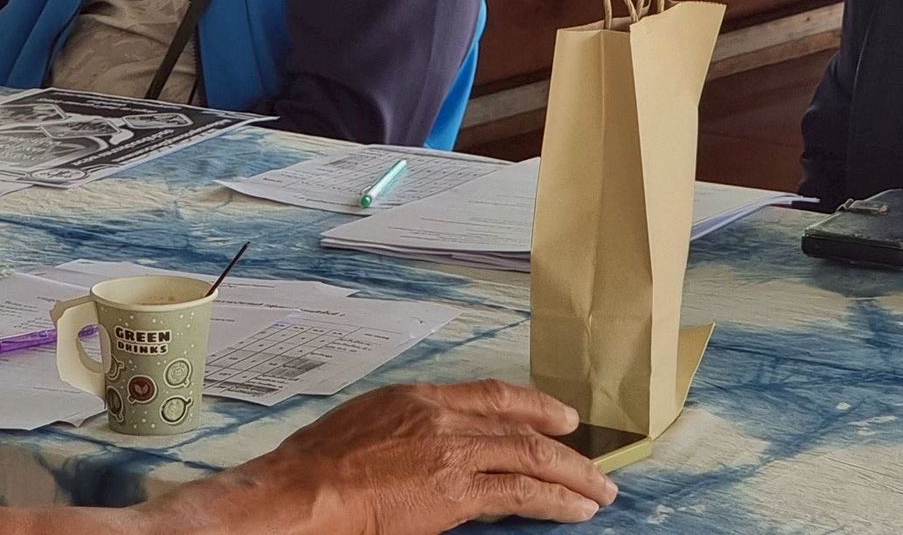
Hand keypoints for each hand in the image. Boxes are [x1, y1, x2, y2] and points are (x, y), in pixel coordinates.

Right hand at [188, 380, 618, 534]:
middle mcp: (442, 417)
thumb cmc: (316, 467)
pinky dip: (553, 500)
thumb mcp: (365, 426)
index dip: (532, 403)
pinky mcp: (454, 492)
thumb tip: (426, 447)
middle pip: (519, 425)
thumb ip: (405, 430)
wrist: (303, 490)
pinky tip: (575, 509)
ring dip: (570, 476)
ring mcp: (451, 453)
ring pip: (529, 457)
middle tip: (594, 464)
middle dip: (563, 445)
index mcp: (419, 398)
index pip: (490, 393)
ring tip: (599, 493)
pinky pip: (519, 493)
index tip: (560, 415)